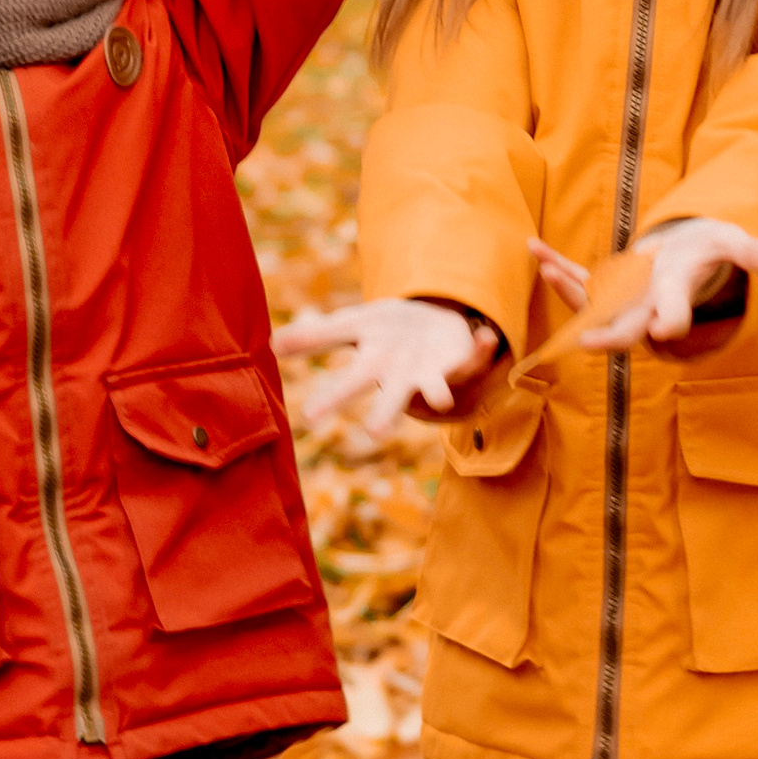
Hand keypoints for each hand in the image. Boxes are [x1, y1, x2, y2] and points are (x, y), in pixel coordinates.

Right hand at [275, 297, 500, 435]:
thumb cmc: (385, 332)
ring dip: (439, 391)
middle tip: (372, 433)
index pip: (347, 383)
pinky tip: (486, 335)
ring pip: (436, 389)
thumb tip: (271, 342)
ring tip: (442, 398)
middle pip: (390, 399)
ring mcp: (435, 373)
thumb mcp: (350, 325)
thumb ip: (314, 336)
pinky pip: (476, 354)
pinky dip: (482, 346)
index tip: (308, 418)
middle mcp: (403, 379)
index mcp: (372, 367)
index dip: (330, 400)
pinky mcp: (464, 361)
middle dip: (383, 414)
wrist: (433, 328)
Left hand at [533, 217, 757, 351]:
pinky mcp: (599, 285)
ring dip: (568, 291)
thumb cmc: (706, 250)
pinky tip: (534, 246)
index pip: (674, 319)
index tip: (665, 328)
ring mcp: (618, 300)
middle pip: (624, 331)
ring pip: (590, 305)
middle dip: (607, 336)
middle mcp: (643, 310)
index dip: (671, 323)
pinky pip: (573, 277)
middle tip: (588, 342)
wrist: (680, 256)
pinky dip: (555, 264)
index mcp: (674, 302)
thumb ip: (745, 250)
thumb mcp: (728, 244)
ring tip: (549, 271)